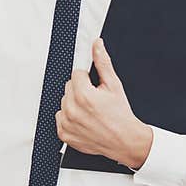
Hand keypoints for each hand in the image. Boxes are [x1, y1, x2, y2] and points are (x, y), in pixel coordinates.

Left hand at [56, 38, 153, 169]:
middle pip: (68, 87)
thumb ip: (102, 63)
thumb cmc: (121, 115)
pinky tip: (83, 120)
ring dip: (74, 104)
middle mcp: (72, 110)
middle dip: (80, 90)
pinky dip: (69, 118)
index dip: (87, 80)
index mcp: (83, 96)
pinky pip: (60, 117)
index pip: (75, 74)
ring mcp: (67, 123)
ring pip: (64, 101)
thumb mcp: (114, 85)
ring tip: (89, 111)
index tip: (95, 88)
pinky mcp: (64, 134)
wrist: (125, 141)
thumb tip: (97, 45)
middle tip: (94, 100)